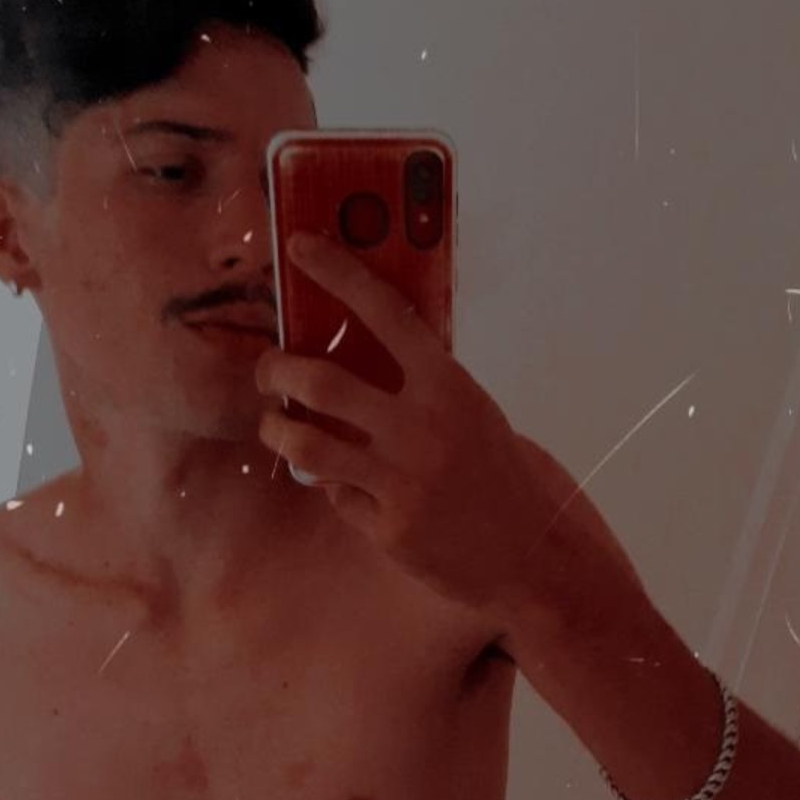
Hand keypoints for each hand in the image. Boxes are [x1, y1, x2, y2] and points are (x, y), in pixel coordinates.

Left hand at [255, 232, 555, 611]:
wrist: (532, 552)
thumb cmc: (499, 473)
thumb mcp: (472, 412)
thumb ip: (420, 385)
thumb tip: (358, 353)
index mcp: (448, 386)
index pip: (385, 313)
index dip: (338, 273)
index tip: (299, 246)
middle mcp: (421, 428)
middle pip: (320, 382)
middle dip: (276, 370)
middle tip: (267, 370)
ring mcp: (402, 481)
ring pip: (307, 443)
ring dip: (276, 429)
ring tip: (275, 424)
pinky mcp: (388, 528)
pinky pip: (336, 495)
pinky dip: (334, 486)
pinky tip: (347, 486)